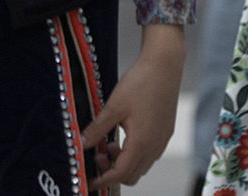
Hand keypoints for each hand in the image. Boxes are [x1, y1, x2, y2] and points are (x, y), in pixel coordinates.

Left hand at [83, 24, 184, 188]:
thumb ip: (97, 128)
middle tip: (97, 155)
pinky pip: (149, 154)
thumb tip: (82, 143)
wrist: (164, 66)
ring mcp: (162, 141)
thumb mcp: (113, 107)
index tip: (90, 180)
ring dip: (123, 162)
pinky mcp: (165, 133)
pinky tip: (124, 135)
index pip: (120, 174)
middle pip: (132, 175)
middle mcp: (154, 147)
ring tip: (109, 143)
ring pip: (141, 165)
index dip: (103, 180)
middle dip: (112, 171)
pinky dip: (134, 153)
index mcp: (141, 143)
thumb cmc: (142, 83)